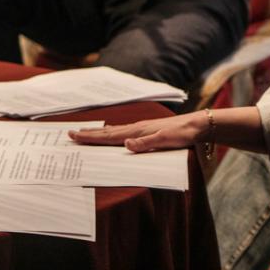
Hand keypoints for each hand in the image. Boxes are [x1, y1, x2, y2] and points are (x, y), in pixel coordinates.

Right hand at [68, 110, 209, 152]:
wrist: (198, 125)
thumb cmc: (183, 135)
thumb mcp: (166, 141)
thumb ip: (146, 144)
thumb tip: (126, 144)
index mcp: (137, 132)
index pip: (108, 136)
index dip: (91, 137)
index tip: (74, 136)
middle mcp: (136, 129)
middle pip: (107, 132)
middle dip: (88, 134)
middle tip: (70, 134)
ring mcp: (141, 129)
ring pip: (113, 131)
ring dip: (98, 133)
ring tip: (85, 132)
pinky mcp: (147, 130)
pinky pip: (122, 132)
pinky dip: (111, 133)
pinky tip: (111, 134)